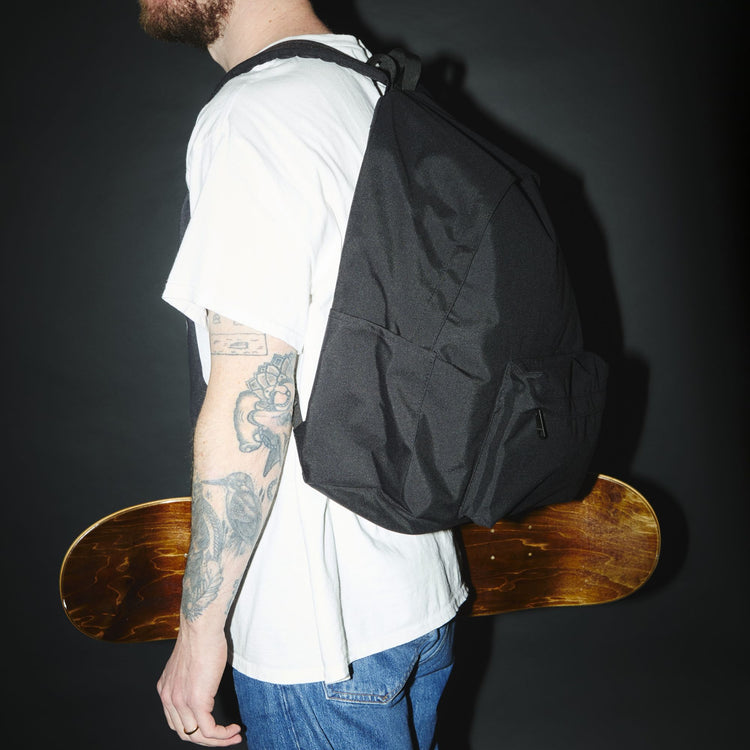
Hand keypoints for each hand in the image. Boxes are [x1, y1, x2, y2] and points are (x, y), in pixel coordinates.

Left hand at [157, 626, 242, 745]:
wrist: (200, 628)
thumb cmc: (200, 638)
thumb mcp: (189, 664)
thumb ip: (191, 679)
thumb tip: (204, 684)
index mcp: (166, 690)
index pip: (177, 722)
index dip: (196, 729)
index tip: (213, 728)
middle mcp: (168, 698)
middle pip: (185, 733)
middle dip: (207, 740)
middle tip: (225, 737)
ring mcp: (180, 702)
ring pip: (197, 736)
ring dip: (218, 741)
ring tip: (233, 736)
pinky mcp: (196, 701)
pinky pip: (209, 730)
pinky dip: (222, 735)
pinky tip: (233, 729)